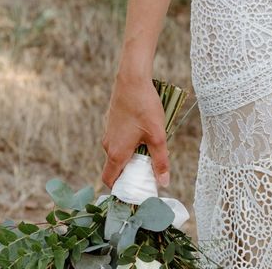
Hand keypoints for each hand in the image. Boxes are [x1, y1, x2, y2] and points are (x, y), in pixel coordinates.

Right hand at [101, 70, 169, 189]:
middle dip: (130, 173)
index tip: (135, 190)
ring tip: (149, 151)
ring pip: (118, 152)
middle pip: (115, 167)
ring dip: (131, 156)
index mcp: (116, 152)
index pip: (110, 180)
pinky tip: (144, 135)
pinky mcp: (112, 122)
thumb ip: (160, 162)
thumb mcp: (157, 136)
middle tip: (148, 172)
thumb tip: (163, 183)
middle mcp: (108, 144)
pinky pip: (118, 140)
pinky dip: (129, 144)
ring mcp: (108, 132)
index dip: (120, 189)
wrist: (132, 80)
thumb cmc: (145, 107)